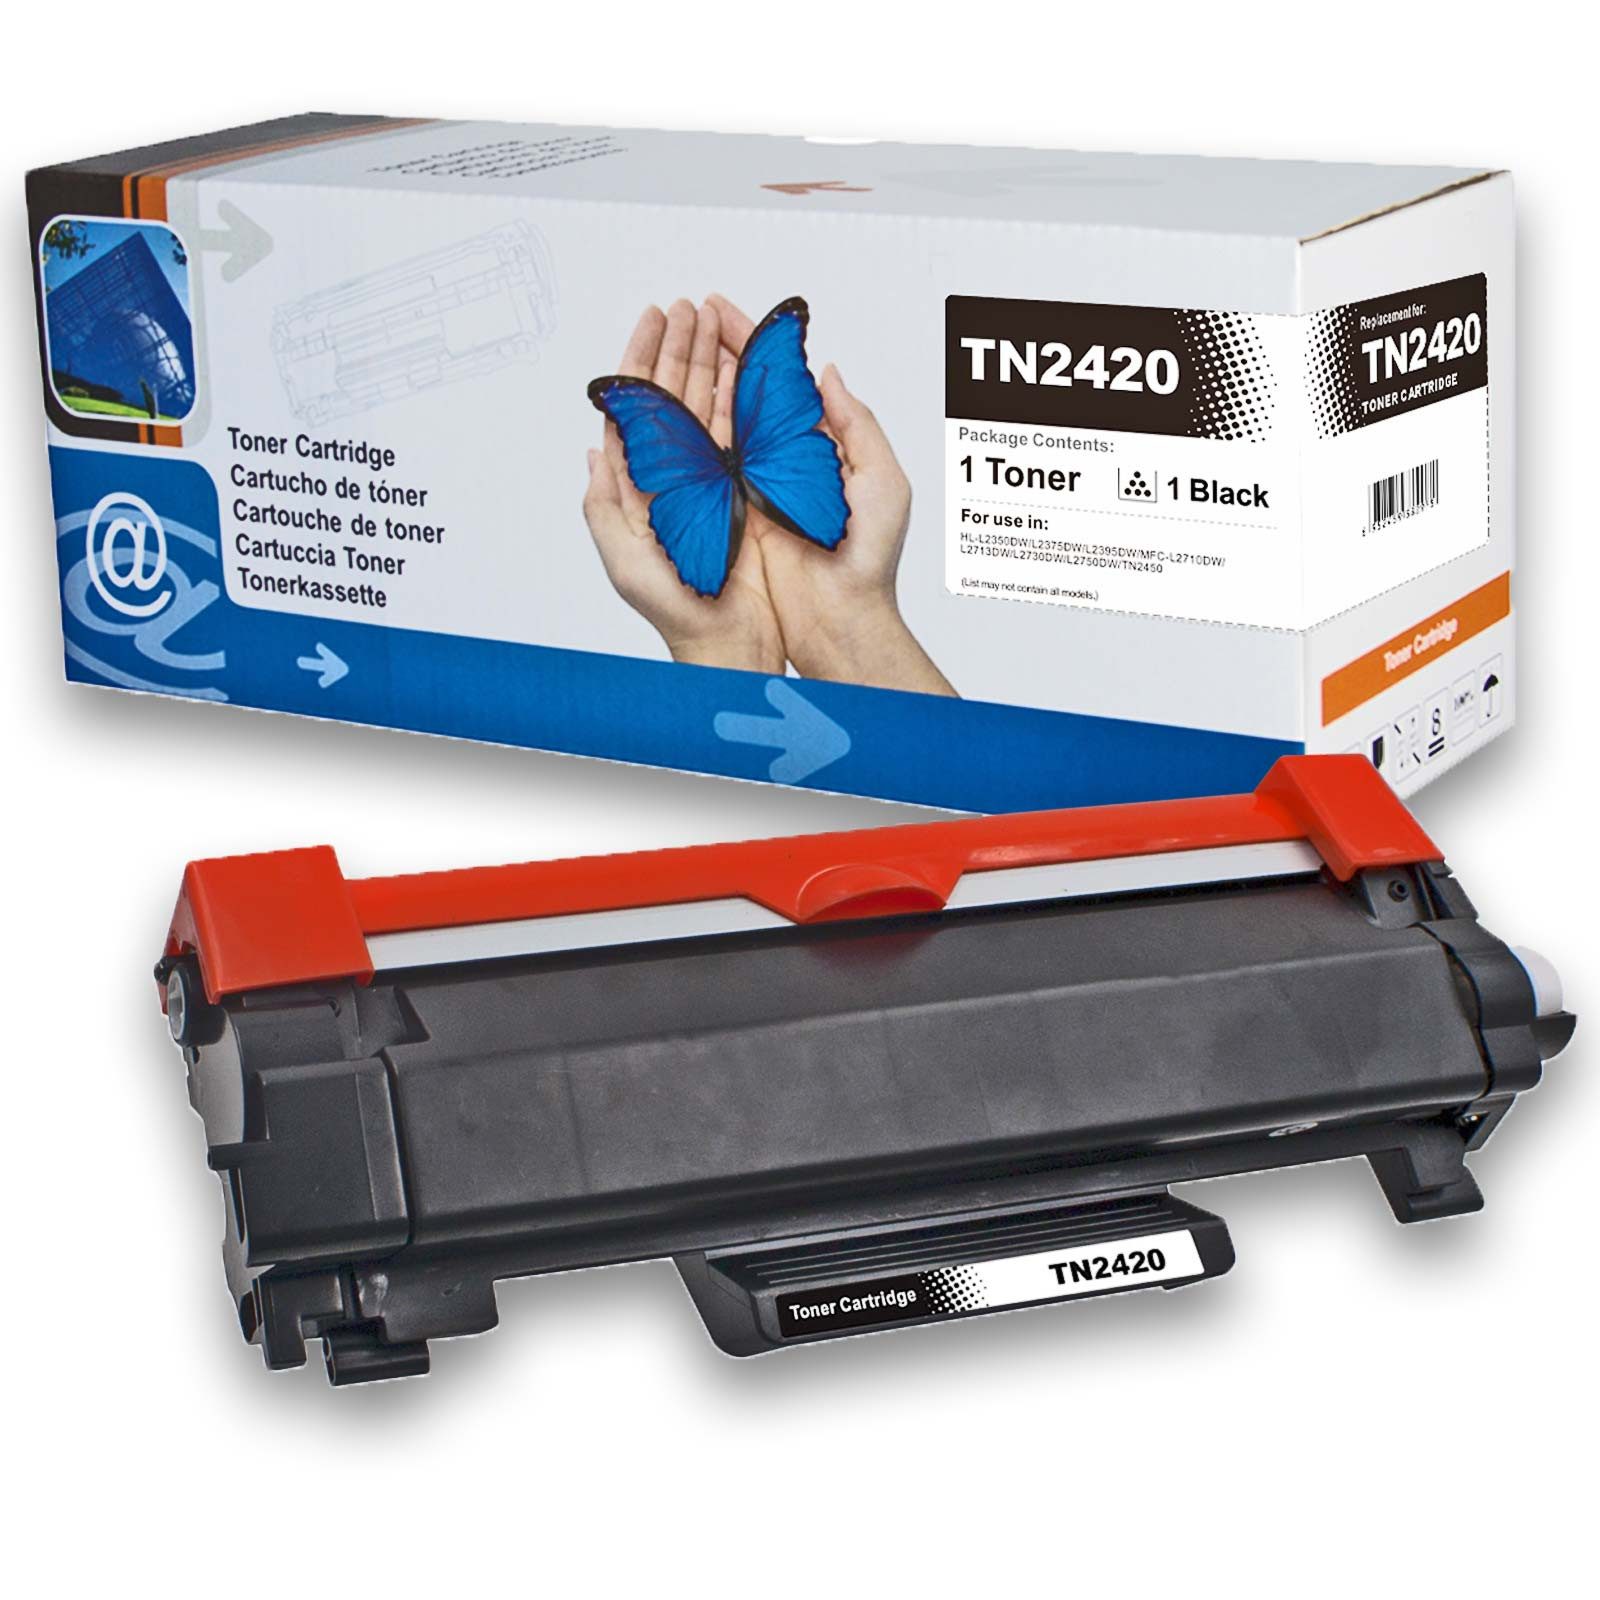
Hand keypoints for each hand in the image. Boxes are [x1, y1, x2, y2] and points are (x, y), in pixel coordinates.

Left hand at [583, 300, 784, 673]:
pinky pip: (741, 432)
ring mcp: (710, 479)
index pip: (639, 407)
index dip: (643, 360)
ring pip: (708, 405)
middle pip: (675, 396)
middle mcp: (675, 475)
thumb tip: (595, 448)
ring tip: (716, 319)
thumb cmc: (674, 608)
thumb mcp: (623, 560)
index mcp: (641, 484)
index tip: (653, 319)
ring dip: (711, 361)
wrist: (728, 637)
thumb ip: (603, 505)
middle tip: (689, 306)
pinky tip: (744, 366)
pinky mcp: (745, 489)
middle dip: (680, 347)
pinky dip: (741, 395)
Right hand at [708, 294, 953, 695]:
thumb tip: (826, 371)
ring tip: (673, 338)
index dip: (752, 343)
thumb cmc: (870, 557)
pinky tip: (664, 398)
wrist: (840, 618)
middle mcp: (779, 460)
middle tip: (688, 312)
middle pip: (740, 392)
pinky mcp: (728, 511)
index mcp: (816, 445)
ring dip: (695, 379)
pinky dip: (684, 431)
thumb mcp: (882, 480)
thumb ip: (856, 423)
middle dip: (714, 349)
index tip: (724, 309)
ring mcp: (750, 484)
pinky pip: (702, 464)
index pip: (779, 382)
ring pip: (717, 420)